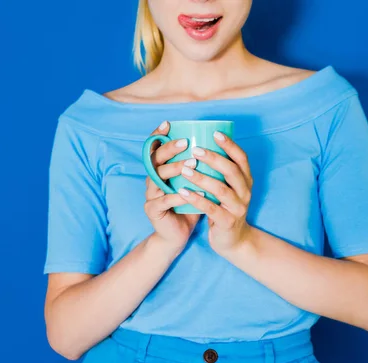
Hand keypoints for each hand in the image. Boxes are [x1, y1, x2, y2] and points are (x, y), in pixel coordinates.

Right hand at [144, 121, 200, 250]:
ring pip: (158, 178)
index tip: (169, 124)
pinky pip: (165, 200)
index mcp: (160, 170)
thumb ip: (198, 165)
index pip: (155, 148)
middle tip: (184, 142)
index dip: (158, 135)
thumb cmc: (188, 205)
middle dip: (169, 149)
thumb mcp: (193, 182)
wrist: (177, 235)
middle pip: (155, 159)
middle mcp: (151, 179)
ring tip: (191, 164)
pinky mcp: (152, 210)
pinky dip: (179, 196)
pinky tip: (192, 192)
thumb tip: (217, 143)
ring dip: (175, 169)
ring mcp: (150, 194)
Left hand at [177, 131, 253, 254]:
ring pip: (220, 189)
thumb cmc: (225, 209)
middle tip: (194, 149)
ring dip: (201, 177)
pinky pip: (210, 208)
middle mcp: (245, 192)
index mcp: (246, 181)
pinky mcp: (227, 222)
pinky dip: (196, 198)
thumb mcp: (228, 189)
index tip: (214, 133)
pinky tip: (182, 191)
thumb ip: (220, 172)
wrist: (233, 241)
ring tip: (184, 169)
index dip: (230, 145)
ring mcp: (238, 208)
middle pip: (231, 170)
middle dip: (213, 158)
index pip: (242, 158)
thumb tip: (202, 145)